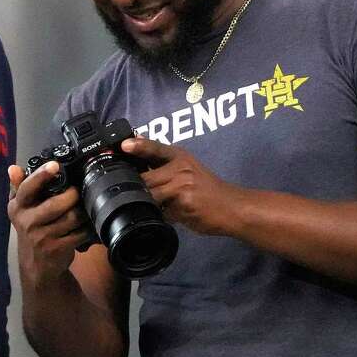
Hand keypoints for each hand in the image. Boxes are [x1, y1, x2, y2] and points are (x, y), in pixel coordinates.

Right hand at [7, 162, 93, 281]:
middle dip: (72, 195)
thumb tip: (13, 168)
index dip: (41, 176)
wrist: (36, 265)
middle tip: (78, 192)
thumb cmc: (32, 229)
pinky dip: (87, 228)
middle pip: (56, 204)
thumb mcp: (22, 209)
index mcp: (17, 207)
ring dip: (82, 212)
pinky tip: (86, 225)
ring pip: (71, 218)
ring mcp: (42, 237)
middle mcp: (27, 222)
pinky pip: (79, 233)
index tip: (55, 165)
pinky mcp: (56, 249)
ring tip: (84, 208)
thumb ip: (20, 187)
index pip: (27, 189)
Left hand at [121, 137, 238, 235]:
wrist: (232, 207)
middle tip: (125, 193)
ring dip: (145, 203)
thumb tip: (136, 139)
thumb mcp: (187, 167)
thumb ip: (162, 158)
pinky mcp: (183, 204)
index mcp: (179, 156)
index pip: (154, 148)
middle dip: (134, 188)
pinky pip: (160, 211)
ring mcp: (181, 186)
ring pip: (150, 195)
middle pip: (145, 177)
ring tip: (144, 207)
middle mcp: (180, 168)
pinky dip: (157, 216)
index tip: (124, 146)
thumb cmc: (207, 188)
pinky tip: (161, 217)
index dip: (138, 146)